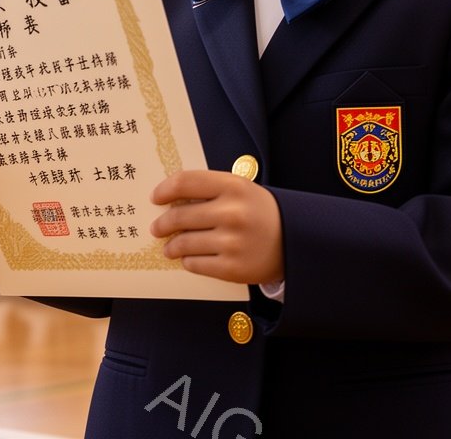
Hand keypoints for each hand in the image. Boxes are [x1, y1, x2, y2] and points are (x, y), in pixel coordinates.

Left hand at [150, 170, 283, 284]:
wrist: (294, 243)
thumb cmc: (261, 213)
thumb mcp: (242, 190)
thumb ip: (210, 189)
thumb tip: (169, 200)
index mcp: (234, 186)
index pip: (186, 182)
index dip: (165, 190)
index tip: (155, 197)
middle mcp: (232, 213)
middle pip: (179, 215)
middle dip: (163, 223)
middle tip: (157, 227)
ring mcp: (232, 242)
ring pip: (183, 243)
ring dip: (172, 246)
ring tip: (170, 247)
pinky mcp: (232, 268)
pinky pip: (195, 264)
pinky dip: (187, 261)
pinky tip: (188, 259)